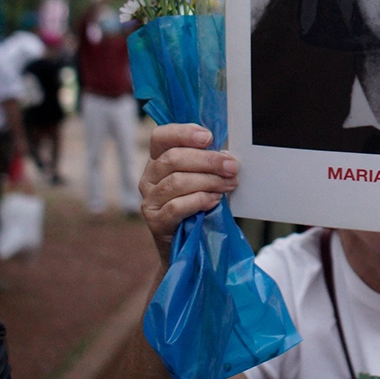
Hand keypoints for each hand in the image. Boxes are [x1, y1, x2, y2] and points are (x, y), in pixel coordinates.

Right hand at [139, 123, 238, 265]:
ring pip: (177, 181)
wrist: (185, 245)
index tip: (209, 137)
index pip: (161, 137)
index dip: (184, 133)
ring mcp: (149, 199)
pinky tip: (214, 200)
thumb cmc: (195, 206)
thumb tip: (226, 156)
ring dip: (208, 181)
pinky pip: (177, 206)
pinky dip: (200, 200)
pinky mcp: (155, 220)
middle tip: (231, 166)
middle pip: (173, 159)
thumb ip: (206, 164)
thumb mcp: (200, 179)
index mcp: (158, 160)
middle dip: (207, 160)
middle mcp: (148, 177)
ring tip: (228, 184)